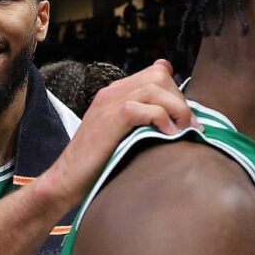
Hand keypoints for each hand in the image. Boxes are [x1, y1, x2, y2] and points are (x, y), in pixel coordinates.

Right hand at [39, 59, 198, 209]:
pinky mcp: (109, 120)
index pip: (156, 73)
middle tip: (188, 127)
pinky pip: (142, 107)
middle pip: (159, 76)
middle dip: (179, 100)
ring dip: (176, 109)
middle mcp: (112, 92)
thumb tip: (174, 113)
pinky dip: (161, 119)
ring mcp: (108, 104)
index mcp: (116, 93)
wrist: (66, 180)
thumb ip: (145, 119)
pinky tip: (169, 136)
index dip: (176, 93)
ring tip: (183, 132)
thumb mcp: (124, 135)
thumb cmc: (99, 163)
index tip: (185, 119)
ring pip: (154, 87)